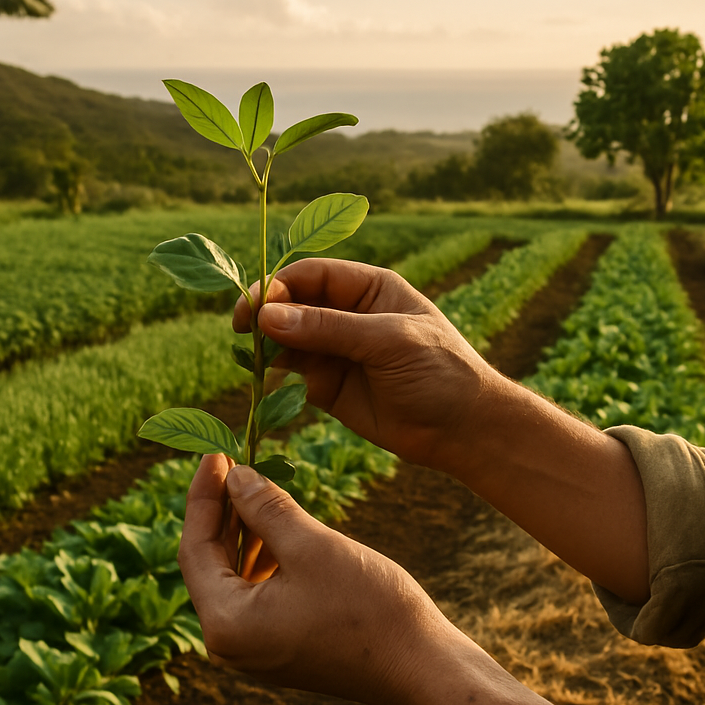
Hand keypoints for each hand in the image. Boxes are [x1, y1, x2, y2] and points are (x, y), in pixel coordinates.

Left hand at [178, 455, 615, 704]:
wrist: (421, 668)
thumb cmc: (367, 608)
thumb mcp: (312, 545)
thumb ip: (265, 507)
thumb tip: (235, 476)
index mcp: (226, 623)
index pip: (194, 548)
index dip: (203, 496)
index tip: (215, 453)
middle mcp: (230, 643)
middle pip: (208, 563)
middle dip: (221, 511)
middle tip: (233, 462)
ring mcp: (256, 648)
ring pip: (234, 576)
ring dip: (243, 530)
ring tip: (259, 486)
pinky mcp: (282, 645)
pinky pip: (256, 592)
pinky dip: (263, 555)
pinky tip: (280, 526)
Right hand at [233, 258, 501, 472]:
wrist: (463, 430)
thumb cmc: (440, 371)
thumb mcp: (388, 341)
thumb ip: (329, 328)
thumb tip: (268, 316)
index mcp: (368, 288)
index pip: (311, 274)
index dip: (279, 285)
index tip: (255, 306)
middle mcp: (347, 314)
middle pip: (291, 304)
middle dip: (265, 314)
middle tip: (241, 332)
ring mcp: (335, 351)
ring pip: (285, 339)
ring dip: (265, 346)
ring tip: (251, 359)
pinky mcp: (327, 387)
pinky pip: (290, 376)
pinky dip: (272, 377)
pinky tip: (263, 381)